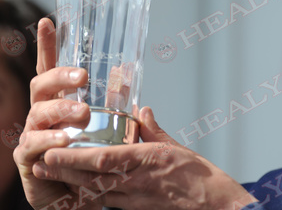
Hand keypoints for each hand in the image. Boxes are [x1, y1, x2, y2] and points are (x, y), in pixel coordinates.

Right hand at [13, 18, 98, 208]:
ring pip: (39, 113)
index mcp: (59, 102)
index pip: (50, 69)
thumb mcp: (108, 130)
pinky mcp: (27, 157)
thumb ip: (116, 105)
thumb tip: (129, 79)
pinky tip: (65, 139)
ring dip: (62, 110)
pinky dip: (50, 140)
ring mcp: (32, 133)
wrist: (74, 195)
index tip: (48, 21)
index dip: (48, 46)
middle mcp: (42, 113)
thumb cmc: (89, 158)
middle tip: (84, 77)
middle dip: (61, 77)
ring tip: (83, 113)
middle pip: (42, 85)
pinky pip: (34, 144)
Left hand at [34, 107, 257, 208]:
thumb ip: (153, 129)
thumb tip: (141, 112)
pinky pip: (107, 201)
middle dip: (63, 171)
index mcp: (146, 161)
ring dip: (70, 183)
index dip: (75, 157)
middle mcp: (135, 182)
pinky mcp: (135, 209)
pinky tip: (78, 189)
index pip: (103, 159)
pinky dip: (89, 194)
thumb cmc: (197, 175)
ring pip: (94, 191)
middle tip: (40, 164)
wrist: (211, 203)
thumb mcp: (174, 146)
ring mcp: (133, 199)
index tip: (54, 151)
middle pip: (91, 178)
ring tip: (50, 174)